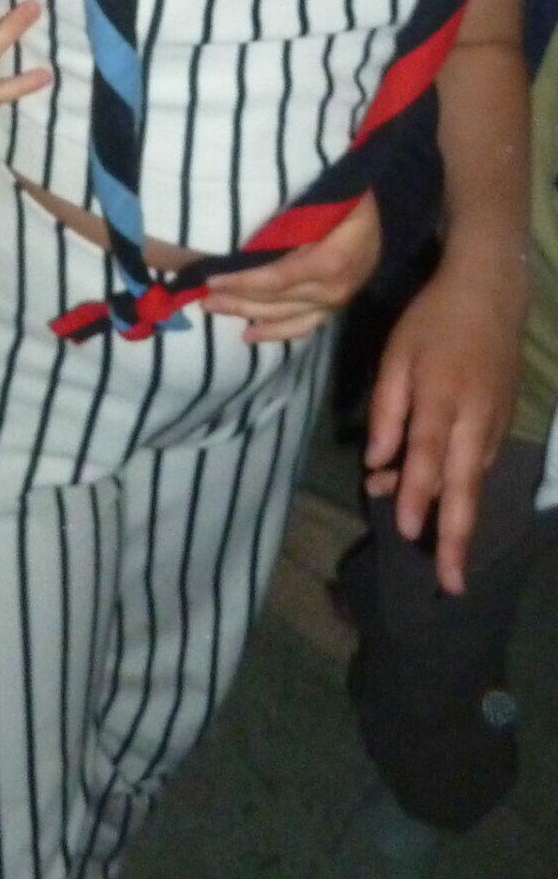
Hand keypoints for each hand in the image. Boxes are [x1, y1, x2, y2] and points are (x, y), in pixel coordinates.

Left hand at [204, 192, 381, 342]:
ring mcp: (336, 302)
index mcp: (330, 262)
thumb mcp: (324, 199)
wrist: (385, 213)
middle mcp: (334, 289)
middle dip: (237, 300)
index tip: (211, 279)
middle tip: (204, 299)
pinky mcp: (335, 308)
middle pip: (277, 301)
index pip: (276, 278)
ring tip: (216, 310)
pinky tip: (251, 334)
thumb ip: (293, 218)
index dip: (243, 282)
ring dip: (249, 315)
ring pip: (286, 317)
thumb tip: (249, 232)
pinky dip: (276, 332)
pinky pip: (303, 326)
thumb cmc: (349, 199)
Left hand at [364, 253, 526, 594]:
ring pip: (472, 480)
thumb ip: (386, 410)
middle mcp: (475, 420)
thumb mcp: (397, 355)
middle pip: (465, 487)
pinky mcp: (503, 424)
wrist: (490, 294)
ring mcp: (495, 424)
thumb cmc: (433, 322)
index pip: (429, 457)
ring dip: (449, 512)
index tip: (407, 532)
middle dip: (456, 538)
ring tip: (420, 535)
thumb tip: (376, 462)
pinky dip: (457, 483)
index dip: (418, 495)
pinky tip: (434, 490)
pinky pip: (478, 464)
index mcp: (443, 399)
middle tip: (451, 584)